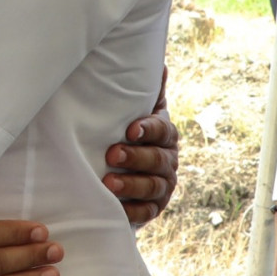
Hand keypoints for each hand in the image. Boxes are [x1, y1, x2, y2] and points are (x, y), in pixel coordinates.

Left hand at [103, 66, 177, 227]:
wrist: (124, 169)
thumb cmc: (126, 133)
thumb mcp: (134, 111)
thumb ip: (146, 92)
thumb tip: (159, 63)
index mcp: (164, 134)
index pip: (162, 130)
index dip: (148, 129)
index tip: (131, 129)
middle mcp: (168, 159)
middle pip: (157, 159)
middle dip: (135, 157)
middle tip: (111, 154)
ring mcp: (163, 185)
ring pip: (153, 186)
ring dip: (132, 184)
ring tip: (108, 182)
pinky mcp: (154, 207)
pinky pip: (148, 211)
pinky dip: (134, 210)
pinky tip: (118, 208)